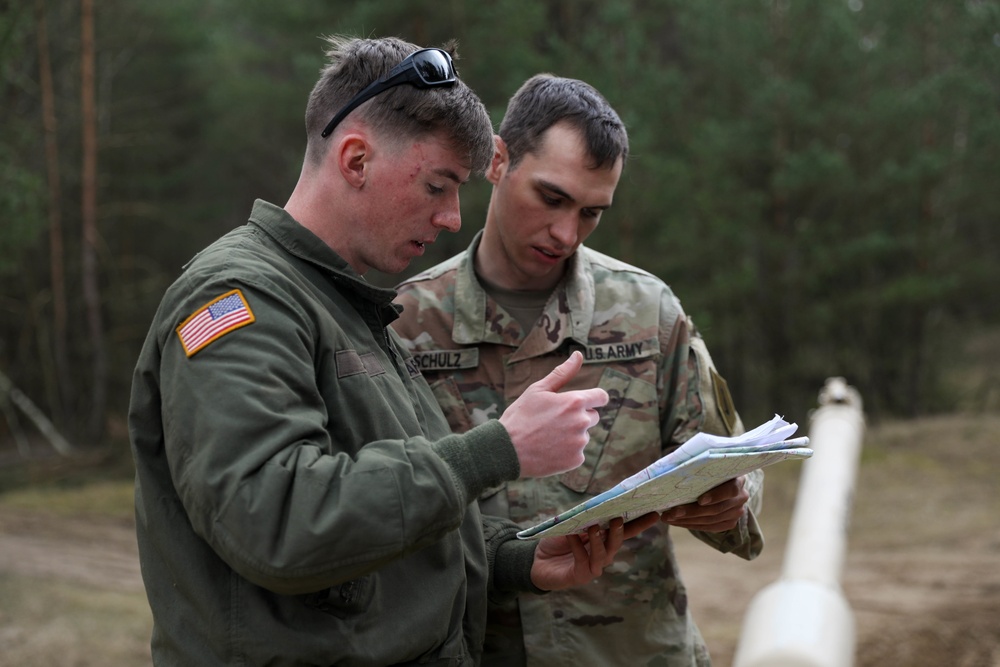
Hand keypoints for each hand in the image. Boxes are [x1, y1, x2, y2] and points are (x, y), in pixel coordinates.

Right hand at [499, 351, 608, 476]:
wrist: (506, 450)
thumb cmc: (520, 416)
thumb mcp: (538, 390)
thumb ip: (562, 373)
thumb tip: (578, 355)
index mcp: (574, 401)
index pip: (601, 397)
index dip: (594, 398)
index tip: (585, 402)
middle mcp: (581, 422)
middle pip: (592, 417)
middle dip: (578, 417)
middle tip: (553, 422)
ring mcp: (580, 442)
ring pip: (583, 435)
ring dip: (571, 435)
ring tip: (547, 437)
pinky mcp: (576, 460)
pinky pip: (577, 452)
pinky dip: (566, 452)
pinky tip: (548, 450)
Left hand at [530, 512, 659, 590]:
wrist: (535, 561)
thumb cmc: (556, 542)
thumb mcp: (571, 525)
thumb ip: (585, 518)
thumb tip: (599, 503)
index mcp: (603, 540)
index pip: (625, 531)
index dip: (640, 523)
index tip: (655, 513)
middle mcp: (602, 554)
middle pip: (617, 543)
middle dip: (619, 531)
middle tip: (617, 519)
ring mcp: (592, 567)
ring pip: (603, 555)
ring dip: (599, 540)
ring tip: (594, 527)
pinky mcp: (580, 575)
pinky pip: (582, 560)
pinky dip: (577, 546)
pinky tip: (570, 537)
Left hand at [660, 475, 749, 531]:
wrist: (720, 482)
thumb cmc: (709, 470)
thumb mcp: (706, 465)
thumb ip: (697, 466)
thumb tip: (673, 468)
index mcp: (738, 479)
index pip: (732, 489)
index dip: (716, 496)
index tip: (700, 500)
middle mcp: (741, 497)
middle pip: (717, 508)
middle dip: (692, 511)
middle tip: (672, 512)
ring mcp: (736, 512)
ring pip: (711, 520)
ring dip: (687, 520)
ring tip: (668, 518)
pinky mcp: (730, 523)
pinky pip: (710, 527)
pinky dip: (691, 525)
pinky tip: (677, 522)